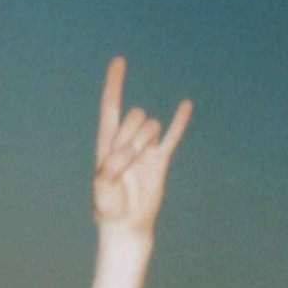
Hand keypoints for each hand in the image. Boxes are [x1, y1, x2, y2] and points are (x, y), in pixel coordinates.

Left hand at [92, 56, 192, 236]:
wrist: (126, 226)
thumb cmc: (109, 209)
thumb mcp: (101, 189)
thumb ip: (110, 168)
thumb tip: (129, 152)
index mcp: (107, 143)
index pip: (110, 107)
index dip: (114, 84)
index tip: (119, 61)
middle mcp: (126, 141)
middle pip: (134, 116)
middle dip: (132, 134)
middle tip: (126, 161)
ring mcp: (144, 149)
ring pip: (151, 125)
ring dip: (146, 141)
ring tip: (139, 163)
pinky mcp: (160, 160)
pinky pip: (172, 136)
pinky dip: (179, 121)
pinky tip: (185, 104)